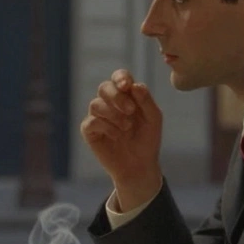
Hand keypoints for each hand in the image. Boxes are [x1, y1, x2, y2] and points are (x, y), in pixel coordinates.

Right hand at [80, 69, 163, 205]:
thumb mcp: (153, 119)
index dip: (120, 78)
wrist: (139, 166)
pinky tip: (116, 135)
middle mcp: (109, 103)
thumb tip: (134, 86)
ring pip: (95, 104)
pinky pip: (91, 122)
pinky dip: (106, 127)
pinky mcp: (89, 131)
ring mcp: (98, 117)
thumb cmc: (147, 140)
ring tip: (127, 128)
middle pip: (104, 87)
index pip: (119, 77)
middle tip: (130, 110)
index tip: (126, 86)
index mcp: (126, 96)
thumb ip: (146, 101)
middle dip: (117, 96)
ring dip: (113, 114)